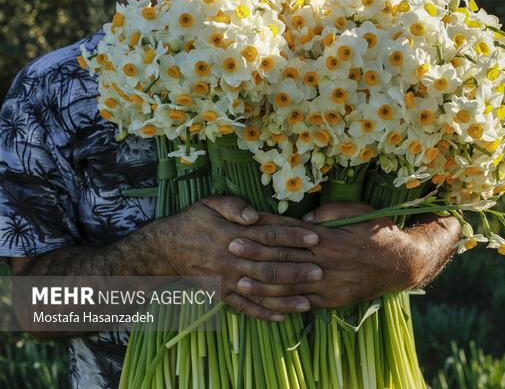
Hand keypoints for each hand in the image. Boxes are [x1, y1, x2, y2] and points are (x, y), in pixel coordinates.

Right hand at [149, 196, 323, 320]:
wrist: (165, 248)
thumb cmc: (193, 221)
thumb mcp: (210, 203)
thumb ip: (234, 205)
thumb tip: (254, 214)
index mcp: (232, 234)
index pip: (269, 235)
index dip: (293, 236)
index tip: (315, 238)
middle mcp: (232, 259)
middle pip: (270, 265)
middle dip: (297, 269)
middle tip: (321, 271)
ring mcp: (227, 280)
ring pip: (261, 290)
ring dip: (286, 296)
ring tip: (309, 300)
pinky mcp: (221, 295)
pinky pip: (244, 308)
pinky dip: (264, 314)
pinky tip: (283, 318)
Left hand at [231, 203, 424, 308]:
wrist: (402, 264)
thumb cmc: (379, 232)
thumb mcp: (359, 212)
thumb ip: (329, 213)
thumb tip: (302, 220)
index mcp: (329, 238)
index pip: (289, 233)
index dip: (263, 230)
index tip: (242, 227)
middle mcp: (326, 262)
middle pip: (283, 258)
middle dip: (255, 254)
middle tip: (230, 249)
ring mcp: (329, 284)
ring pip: (289, 285)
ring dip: (262, 283)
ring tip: (239, 281)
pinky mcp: (333, 300)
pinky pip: (302, 304)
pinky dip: (282, 304)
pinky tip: (264, 303)